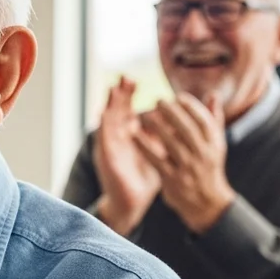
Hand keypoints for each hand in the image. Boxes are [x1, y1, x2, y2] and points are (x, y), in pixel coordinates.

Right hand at [93, 77, 160, 234]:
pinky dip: (103, 126)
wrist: (133, 200)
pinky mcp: (106, 158)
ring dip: (108, 105)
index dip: (127, 94)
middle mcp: (116, 138)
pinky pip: (103, 140)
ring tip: (111, 89)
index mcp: (128, 134)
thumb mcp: (157, 149)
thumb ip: (163, 131)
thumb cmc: (146, 175)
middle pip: (115, 111)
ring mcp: (109, 147)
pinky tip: (104, 114)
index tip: (132, 79)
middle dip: (118, 94)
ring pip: (107, 121)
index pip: (126, 109)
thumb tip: (177, 114)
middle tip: (122, 78)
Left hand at [136, 94, 234, 233]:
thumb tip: (213, 93)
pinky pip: (156, 160)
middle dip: (173, 113)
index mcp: (214, 144)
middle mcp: (203, 155)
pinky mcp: (173, 180)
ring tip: (144, 114)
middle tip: (158, 100)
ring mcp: (188, 168)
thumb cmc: (208, 166)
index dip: (191, 107)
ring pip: (172, 143)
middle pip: (187, 129)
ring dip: (157, 127)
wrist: (206, 202)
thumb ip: (213, 118)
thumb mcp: (216, 144)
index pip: (204, 121)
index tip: (177, 97)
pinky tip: (133, 135)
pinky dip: (145, 147)